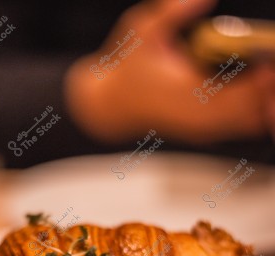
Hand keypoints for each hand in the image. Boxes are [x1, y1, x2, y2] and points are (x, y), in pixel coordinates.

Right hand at [65, 0, 274, 143]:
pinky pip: (239, 126)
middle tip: (274, 64)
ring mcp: (201, 128)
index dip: (262, 79)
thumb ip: (175, 11)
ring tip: (268, 76)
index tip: (271, 59)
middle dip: (267, 90)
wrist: (109, 105)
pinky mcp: (203, 131)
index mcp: (186, 93)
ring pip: (249, 123)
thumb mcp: (142, 29)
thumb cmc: (125, 66)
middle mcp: (197, 116)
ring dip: (264, 103)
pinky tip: (262, 89)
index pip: (238, 92)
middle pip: (251, 111)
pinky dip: (256, 111)